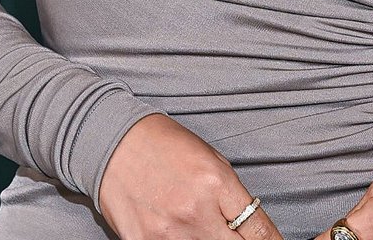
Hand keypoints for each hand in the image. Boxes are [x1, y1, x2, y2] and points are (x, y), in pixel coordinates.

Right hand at [98, 113, 285, 239]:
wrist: (114, 142)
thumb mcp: (209, 158)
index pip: (258, 229)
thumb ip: (230, 195)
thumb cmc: (163, 144)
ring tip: (205, 233)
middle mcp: (196, 211)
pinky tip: (181, 235)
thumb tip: (249, 227)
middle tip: (235, 237)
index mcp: (216, 183)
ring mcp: (169, 234)